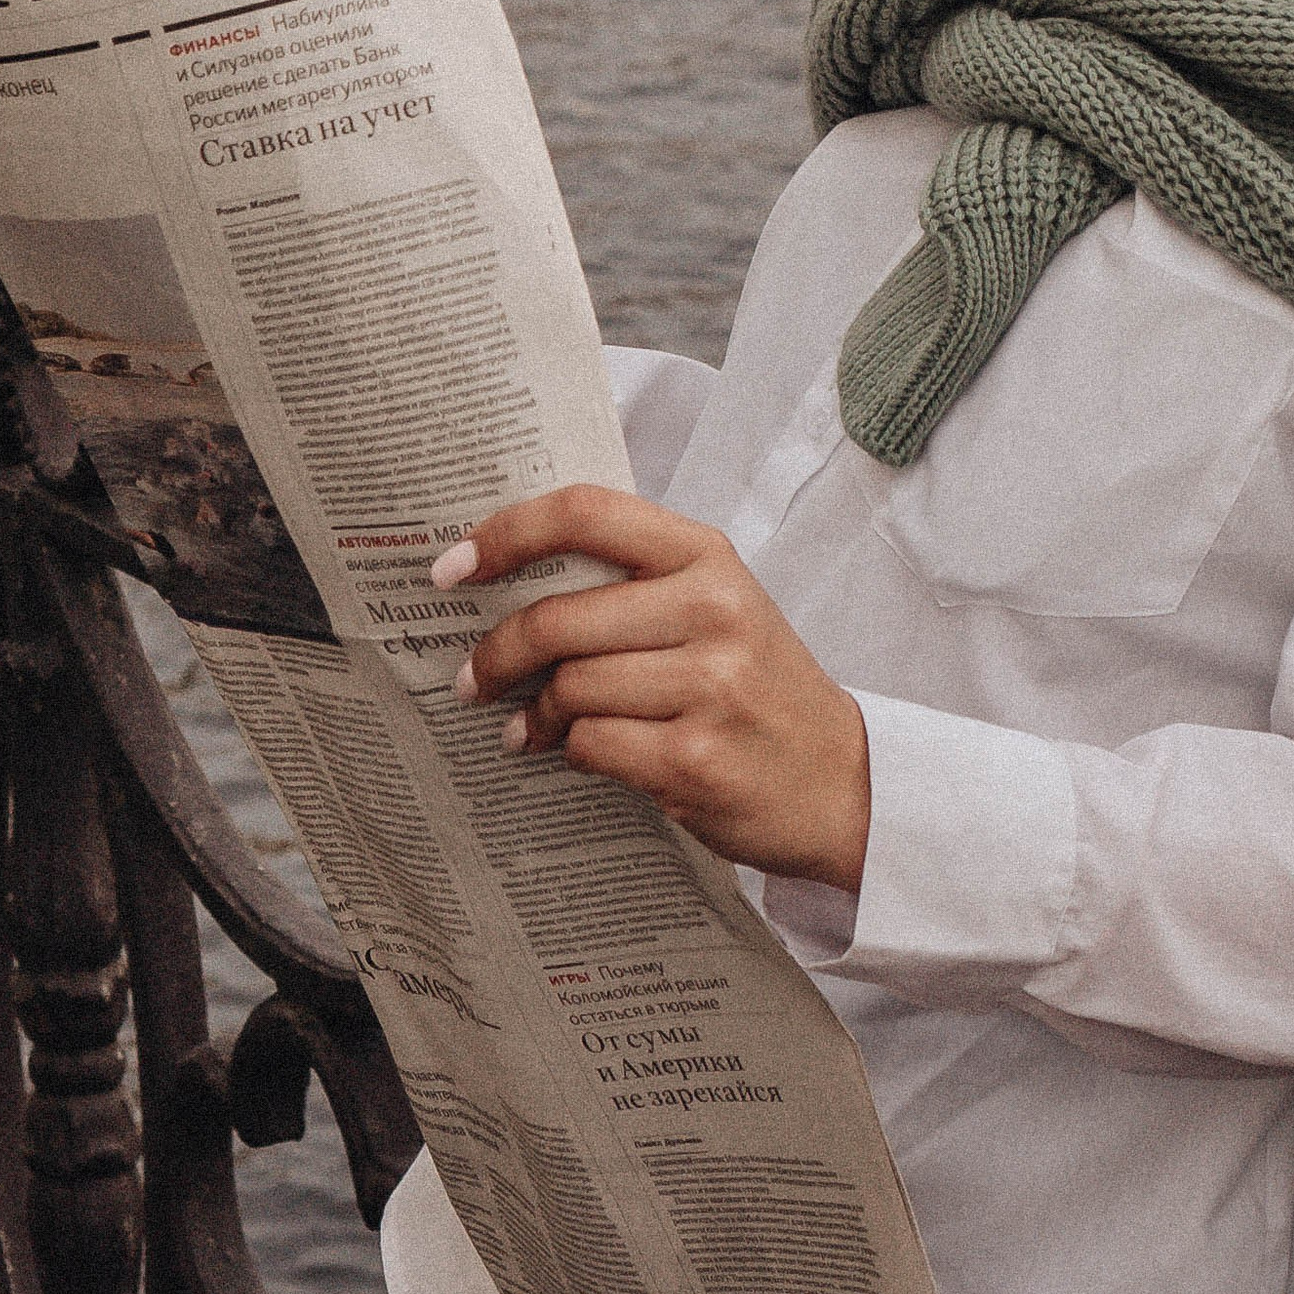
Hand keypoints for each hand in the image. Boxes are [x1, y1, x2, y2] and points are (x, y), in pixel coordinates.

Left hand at [434, 486, 870, 892]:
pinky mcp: (695, 757)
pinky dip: (569, 751)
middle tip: (472, 678)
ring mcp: (709, 685)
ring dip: (535, 714)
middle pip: (560, 617)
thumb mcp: (715, 607)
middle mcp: (712, 609)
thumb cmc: (760, 686)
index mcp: (707, 556)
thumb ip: (633, 585)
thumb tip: (510, 588)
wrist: (841, 779)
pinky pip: (591, 743)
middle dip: (498, 653)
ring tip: (530, 727)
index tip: (452, 566)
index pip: (588, 513)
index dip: (506, 533)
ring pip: (570, 686)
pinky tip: (571, 752)